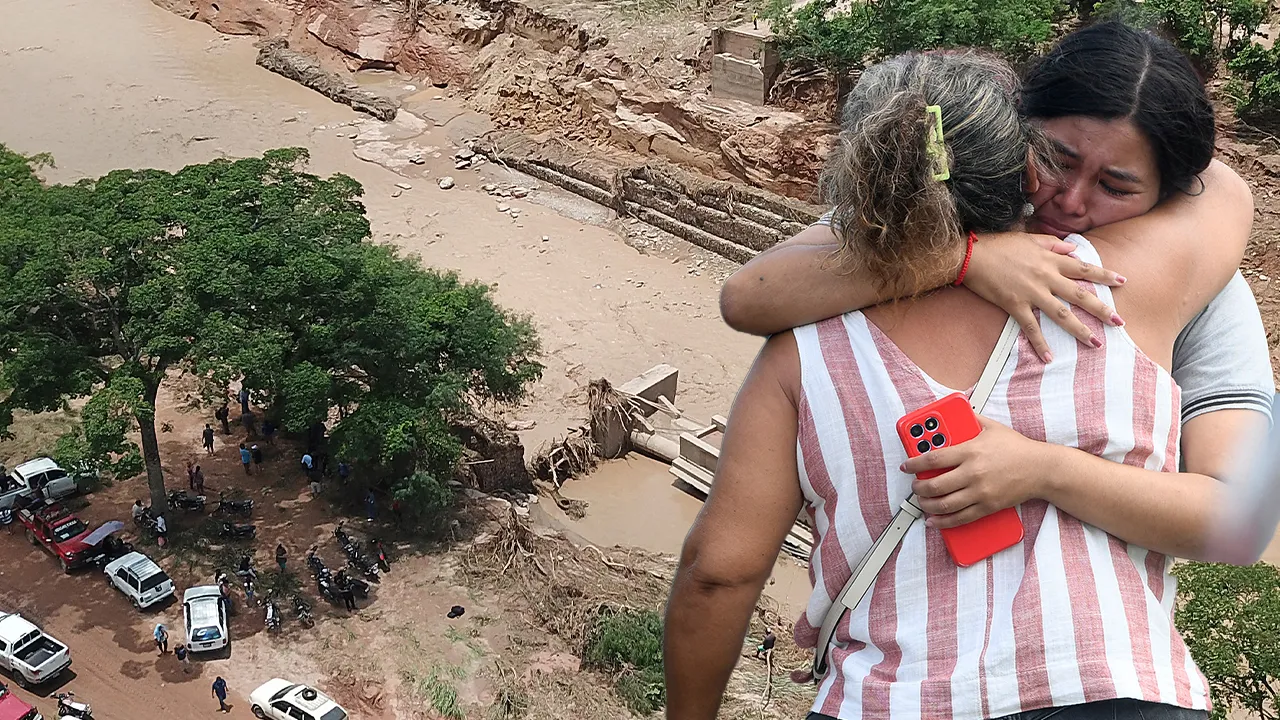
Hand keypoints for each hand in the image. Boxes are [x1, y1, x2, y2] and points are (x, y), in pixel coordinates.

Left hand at [903, 416, 1045, 527]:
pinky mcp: (988, 506)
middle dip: (918, 487)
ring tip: (921, 501)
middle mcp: (973, 473)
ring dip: (927, 505)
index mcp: (970, 451)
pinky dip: (943, 522)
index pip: (933, 459)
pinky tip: (933, 521)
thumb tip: (955, 413)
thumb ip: (970, 420)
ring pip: (944, 504)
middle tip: (914, 485)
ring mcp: (980, 492)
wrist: (1041, 468)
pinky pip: (960, 518)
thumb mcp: (991, 427)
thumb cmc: (1017, 447)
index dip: (914, 464)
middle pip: (935, 485)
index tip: (906, 466)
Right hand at [966, 232, 1125, 362]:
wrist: (972, 255)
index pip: (1084, 268)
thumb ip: (1053, 245)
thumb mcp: (1029, 238)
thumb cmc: (999, 244)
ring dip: (1080, 330)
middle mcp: (1046, 277)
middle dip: (1102, 309)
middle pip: (1080, 295)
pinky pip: (1031, 327)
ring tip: (1095, 343)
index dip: (1104, 275)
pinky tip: (1049, 357)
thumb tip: (1073, 249)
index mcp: (1051, 260)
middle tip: (1119, 322)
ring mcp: (1032, 293)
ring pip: (1062, 314)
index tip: (1123, 282)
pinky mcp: (1015, 305)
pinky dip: (1040, 343)